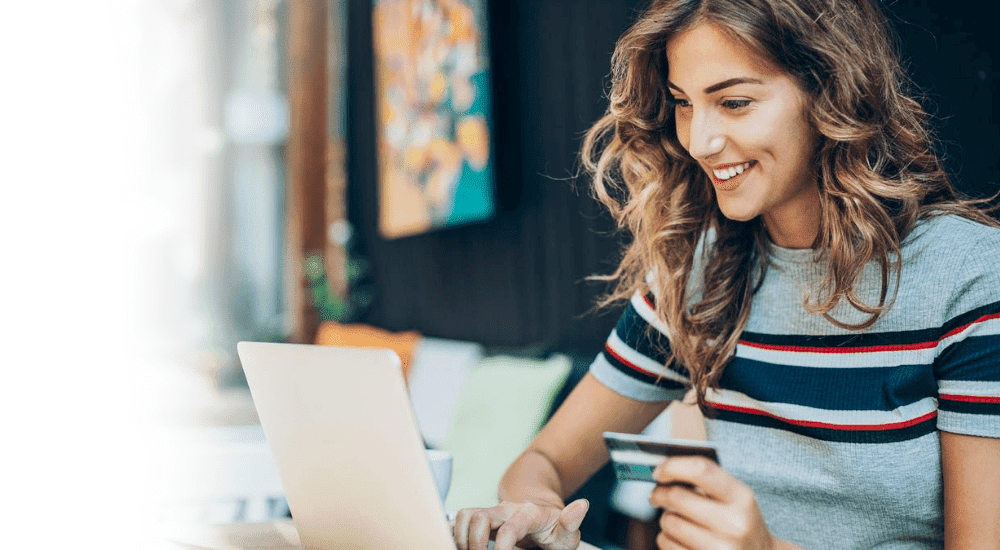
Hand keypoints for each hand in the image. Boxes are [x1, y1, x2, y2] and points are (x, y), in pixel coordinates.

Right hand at [452, 498, 588, 549]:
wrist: (541, 514)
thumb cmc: (553, 528)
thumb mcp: (566, 531)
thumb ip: (571, 522)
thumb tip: (582, 505)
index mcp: (528, 514)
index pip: (510, 527)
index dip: (503, 547)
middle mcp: (506, 510)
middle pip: (480, 517)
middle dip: (475, 543)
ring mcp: (492, 512)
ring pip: (466, 515)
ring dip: (463, 538)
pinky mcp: (481, 517)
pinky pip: (461, 519)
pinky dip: (457, 534)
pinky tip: (463, 547)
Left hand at [649, 456, 776, 549]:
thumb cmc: (739, 523)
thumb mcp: (736, 499)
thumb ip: (706, 481)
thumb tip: (663, 470)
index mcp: (742, 499)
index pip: (701, 470)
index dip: (673, 466)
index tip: (658, 470)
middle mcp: (734, 524)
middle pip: (677, 497)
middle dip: (660, 494)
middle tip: (656, 494)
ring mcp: (721, 548)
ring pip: (668, 522)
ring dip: (666, 519)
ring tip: (677, 520)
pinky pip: (666, 544)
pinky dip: (667, 539)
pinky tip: (680, 539)